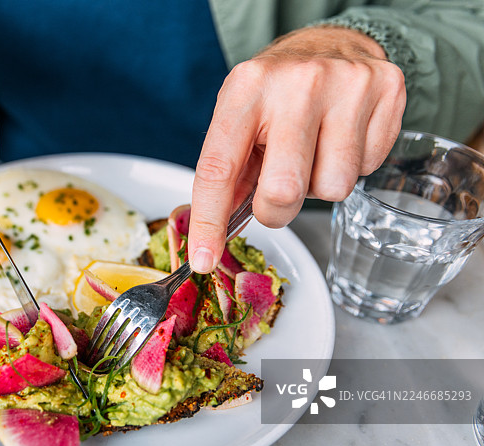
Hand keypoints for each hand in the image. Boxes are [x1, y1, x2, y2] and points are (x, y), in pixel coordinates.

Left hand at [187, 26, 405, 272]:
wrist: (332, 43)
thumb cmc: (278, 93)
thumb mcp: (240, 121)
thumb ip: (229, 177)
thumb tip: (211, 235)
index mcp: (245, 89)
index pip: (219, 168)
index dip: (209, 221)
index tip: (202, 258)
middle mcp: (295, 83)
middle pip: (283, 191)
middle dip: (276, 208)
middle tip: (277, 189)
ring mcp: (346, 84)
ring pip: (333, 188)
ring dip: (319, 185)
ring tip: (313, 152)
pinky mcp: (387, 89)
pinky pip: (367, 169)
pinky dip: (352, 166)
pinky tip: (341, 137)